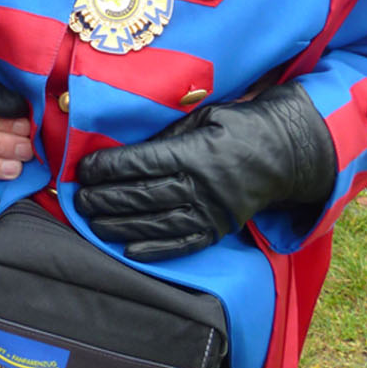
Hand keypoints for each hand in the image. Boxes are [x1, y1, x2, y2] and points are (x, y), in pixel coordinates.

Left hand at [74, 82, 335, 261]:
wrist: (288, 154)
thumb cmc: (240, 127)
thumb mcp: (205, 117)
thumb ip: (170, 134)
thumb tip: (129, 148)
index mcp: (197, 153)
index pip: (143, 162)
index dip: (109, 167)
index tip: (83, 168)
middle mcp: (202, 186)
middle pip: (143, 196)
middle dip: (105, 197)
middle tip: (78, 198)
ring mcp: (211, 213)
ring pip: (156, 223)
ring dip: (120, 225)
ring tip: (92, 222)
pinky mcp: (219, 230)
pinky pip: (183, 245)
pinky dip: (154, 250)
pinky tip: (128, 250)